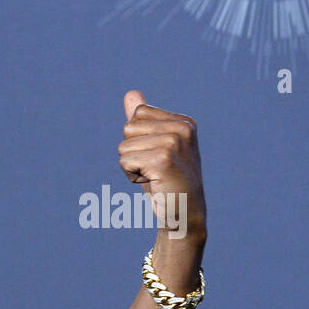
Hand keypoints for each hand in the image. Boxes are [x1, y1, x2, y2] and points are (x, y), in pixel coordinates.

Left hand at [117, 90, 205, 239]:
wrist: (184, 214)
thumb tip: (131, 94)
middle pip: (128, 129)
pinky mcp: (163, 159)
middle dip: (132, 153)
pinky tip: (153, 183)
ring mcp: (174, 142)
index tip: (157, 157)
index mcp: (183, 122)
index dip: (138, 140)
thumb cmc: (167, 182)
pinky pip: (125, 162)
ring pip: (124, 147)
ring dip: (132, 167)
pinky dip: (132, 177)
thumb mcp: (155, 147)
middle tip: (155, 169)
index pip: (137, 115)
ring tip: (154, 177)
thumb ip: (144, 121)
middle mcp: (182, 128)